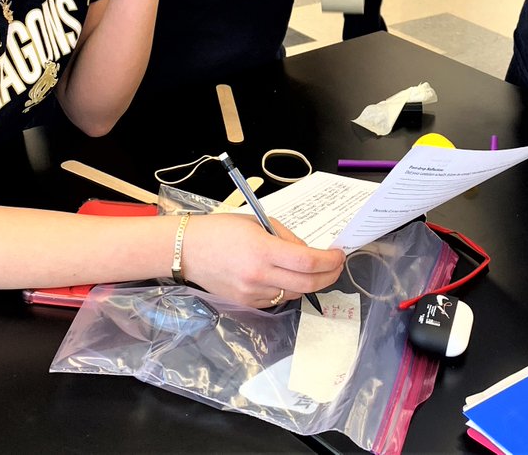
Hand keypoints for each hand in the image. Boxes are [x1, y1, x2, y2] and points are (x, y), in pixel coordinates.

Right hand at [180, 214, 343, 308]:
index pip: (307, 261)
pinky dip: (288, 288)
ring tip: (313, 269)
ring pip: (294, 293)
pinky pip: (276, 299)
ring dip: (309, 282)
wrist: (188, 251)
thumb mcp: (258, 223)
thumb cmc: (222, 229)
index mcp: (263, 251)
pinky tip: (286, 276)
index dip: (329, 261)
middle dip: (328, 275)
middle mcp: (259, 276)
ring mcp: (252, 294)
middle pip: (307, 284)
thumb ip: (286, 238)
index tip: (340, 255)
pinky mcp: (246, 304)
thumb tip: (309, 253)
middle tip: (337, 265)